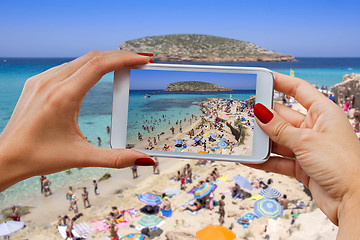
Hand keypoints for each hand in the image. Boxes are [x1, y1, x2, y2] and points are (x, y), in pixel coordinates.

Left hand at [0, 50, 154, 191]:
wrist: (6, 157)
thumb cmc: (39, 156)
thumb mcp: (82, 157)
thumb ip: (116, 158)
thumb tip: (143, 159)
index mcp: (63, 96)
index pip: (99, 65)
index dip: (125, 59)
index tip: (142, 60)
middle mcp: (51, 82)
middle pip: (93, 57)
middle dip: (119, 56)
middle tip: (139, 61)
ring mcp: (42, 80)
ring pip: (80, 59)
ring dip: (103, 59)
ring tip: (122, 65)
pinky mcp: (37, 83)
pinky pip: (67, 66)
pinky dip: (86, 65)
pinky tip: (94, 73)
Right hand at [246, 72, 359, 231]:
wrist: (354, 200)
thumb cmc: (343, 165)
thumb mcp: (306, 141)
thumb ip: (279, 128)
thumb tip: (260, 113)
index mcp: (323, 113)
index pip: (299, 90)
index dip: (281, 82)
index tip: (262, 78)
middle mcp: (315, 128)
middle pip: (284, 117)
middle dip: (265, 118)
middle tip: (245, 115)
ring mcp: (308, 148)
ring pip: (279, 140)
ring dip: (263, 141)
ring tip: (245, 140)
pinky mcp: (302, 166)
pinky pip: (279, 159)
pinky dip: (266, 160)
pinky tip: (251, 159)